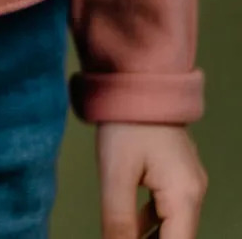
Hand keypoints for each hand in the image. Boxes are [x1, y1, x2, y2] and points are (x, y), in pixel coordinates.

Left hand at [97, 123, 206, 238]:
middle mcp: (193, 193)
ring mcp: (187, 183)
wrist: (135, 84)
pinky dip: (150, 223)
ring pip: (171, 226)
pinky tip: (128, 229)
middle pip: (177, 237)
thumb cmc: (126, 126)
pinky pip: (166, 209)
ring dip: (150, 238)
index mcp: (185, 196)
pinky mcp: (175, 175)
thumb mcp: (115, 176)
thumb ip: (118, 220)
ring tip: (121, 237)